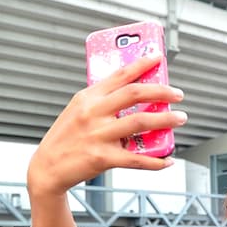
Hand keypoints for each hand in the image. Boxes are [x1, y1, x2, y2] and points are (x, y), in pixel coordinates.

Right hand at [26, 55, 185, 196]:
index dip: (142, 64)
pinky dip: (156, 161)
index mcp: (88, 97)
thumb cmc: (65, 139)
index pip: (120, 74)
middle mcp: (93, 112)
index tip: (158, 57)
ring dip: (166, 119)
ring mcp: (98, 135)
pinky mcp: (102, 158)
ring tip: (179, 119)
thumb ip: (100, 101)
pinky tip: (167, 160)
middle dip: (162, 91)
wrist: (46, 169)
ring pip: (141, 121)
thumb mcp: (77, 110)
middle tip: (178, 94)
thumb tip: (132, 93)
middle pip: (135, 94)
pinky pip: (136, 158)